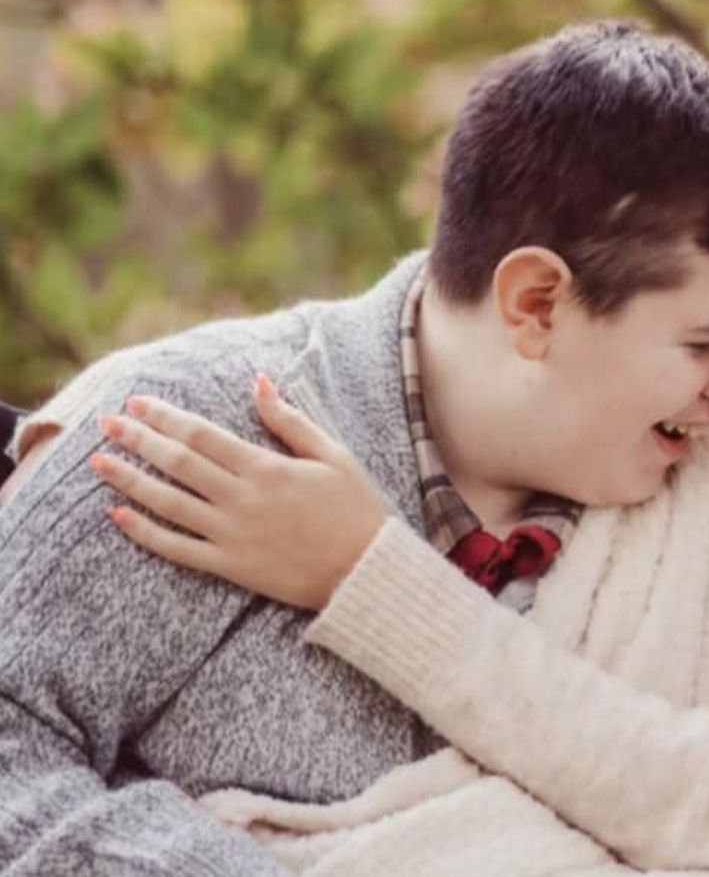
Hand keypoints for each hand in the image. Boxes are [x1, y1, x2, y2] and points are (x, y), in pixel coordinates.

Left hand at [90, 375, 384, 608]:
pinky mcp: (231, 566)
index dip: (166, 416)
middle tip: (105, 423)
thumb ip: (291, 420)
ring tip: (99, 462)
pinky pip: (177, 549)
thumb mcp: (333, 454)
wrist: (364, 570)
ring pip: (169, 503)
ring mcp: (232, 535)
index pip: (202, 435)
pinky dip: (145, 533)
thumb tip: (259, 383)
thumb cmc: (355, 508)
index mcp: (267, 468)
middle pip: (178, 463)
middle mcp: (242, 499)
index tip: (137, 402)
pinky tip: (119, 516)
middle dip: (138, 439)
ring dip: (130, 481)